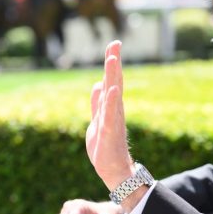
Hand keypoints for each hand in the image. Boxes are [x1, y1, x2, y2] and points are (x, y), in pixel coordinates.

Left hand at [86, 41, 136, 191]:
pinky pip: (110, 114)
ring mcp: (113, 120)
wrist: (112, 170)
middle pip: (114, 82)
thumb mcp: (97, 120)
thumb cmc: (106, 146)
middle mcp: (114, 110)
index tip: (114, 44)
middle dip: (114, 62)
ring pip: (113, 94)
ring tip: (112, 59)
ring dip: (113, 76)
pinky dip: (111, 101)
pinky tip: (111, 89)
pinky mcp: (109, 132)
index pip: (111, 80)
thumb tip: (98, 84)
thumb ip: (97, 103)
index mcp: (110, 106)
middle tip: (115, 43)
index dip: (112, 62)